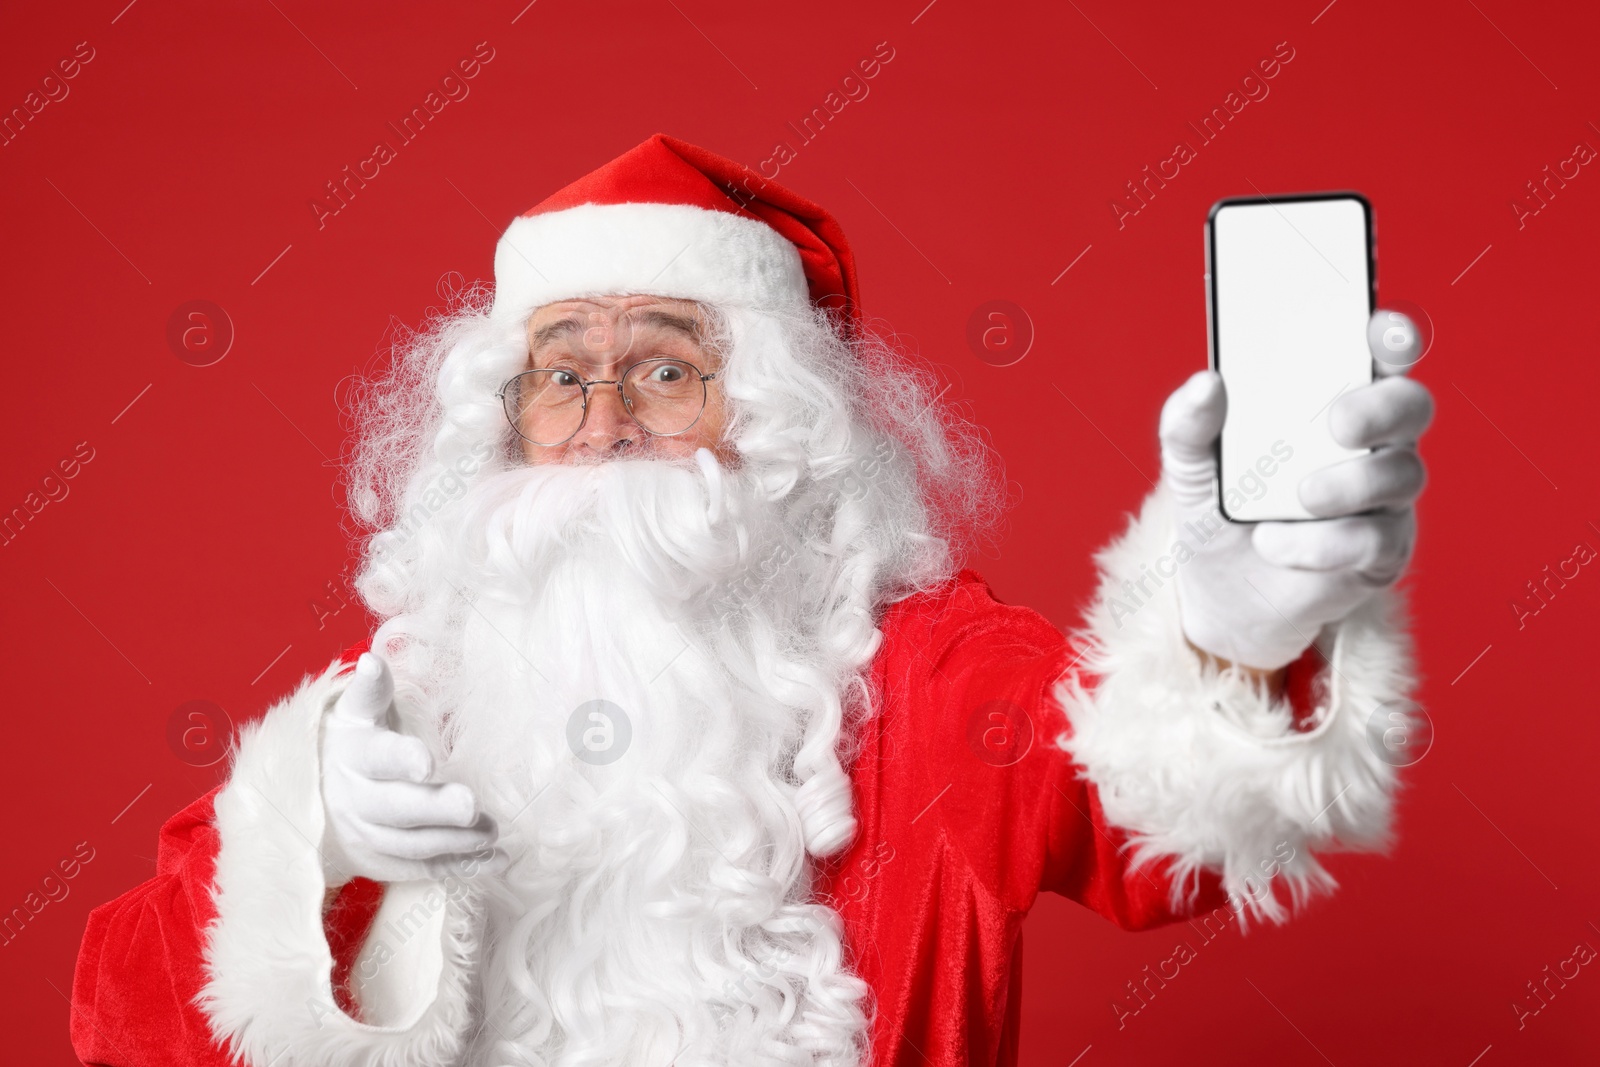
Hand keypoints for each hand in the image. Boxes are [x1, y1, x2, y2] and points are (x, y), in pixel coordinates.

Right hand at [319, 652, 497, 884]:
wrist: (313, 792)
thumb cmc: (353, 740)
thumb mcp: (356, 712)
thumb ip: (371, 689)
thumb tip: (372, 660)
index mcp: (355, 755)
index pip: (378, 758)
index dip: (400, 760)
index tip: (426, 762)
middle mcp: (355, 800)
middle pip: (396, 809)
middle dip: (435, 810)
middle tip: (472, 805)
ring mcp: (366, 836)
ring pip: (411, 845)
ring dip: (455, 841)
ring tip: (493, 832)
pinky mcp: (381, 862)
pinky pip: (421, 869)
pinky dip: (459, 868)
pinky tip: (496, 860)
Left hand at [1160, 309, 1433, 670]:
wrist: (1220, 592)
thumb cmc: (1219, 510)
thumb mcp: (1191, 467)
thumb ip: (1189, 425)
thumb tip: (1204, 384)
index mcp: (1330, 401)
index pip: (1377, 355)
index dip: (1389, 336)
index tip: (1376, 329)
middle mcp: (1371, 441)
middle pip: (1411, 405)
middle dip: (1381, 409)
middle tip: (1337, 424)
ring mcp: (1383, 496)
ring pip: (1401, 473)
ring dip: (1348, 485)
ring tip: (1297, 499)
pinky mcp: (1383, 551)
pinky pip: (1376, 539)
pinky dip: (1324, 542)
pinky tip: (1278, 544)